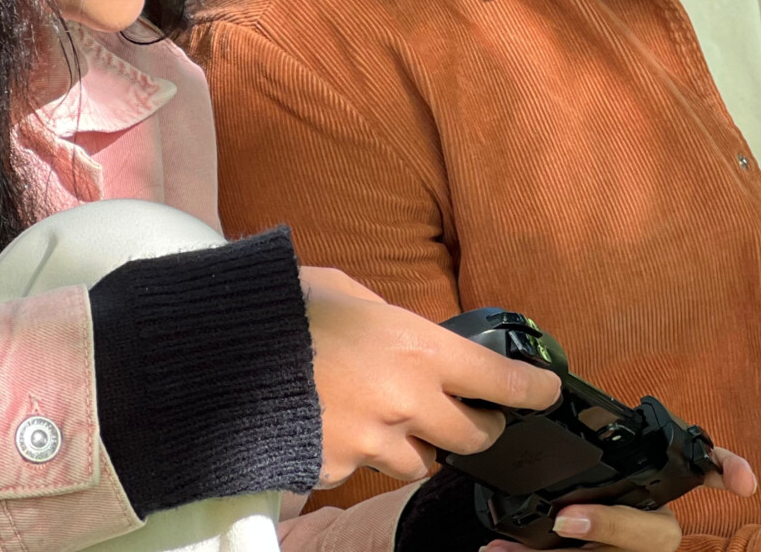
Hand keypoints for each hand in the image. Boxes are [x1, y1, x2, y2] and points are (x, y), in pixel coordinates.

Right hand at [304, 275, 562, 486]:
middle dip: (477, 426)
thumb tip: (404, 331)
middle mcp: (406, 402)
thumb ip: (389, 317)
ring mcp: (371, 443)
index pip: (502, 380)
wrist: (214, 358)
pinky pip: (362, 469)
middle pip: (474, 436)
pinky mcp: (335, 469)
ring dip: (412, 444)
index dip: (533, 389)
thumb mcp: (349, 291)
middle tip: (471, 414)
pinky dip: (357, 453)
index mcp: (418, 349)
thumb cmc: (281, 311)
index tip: (546, 390)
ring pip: (418, 461)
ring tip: (379, 415)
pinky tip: (331, 423)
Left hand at [481, 448, 756, 551]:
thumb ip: (576, 433)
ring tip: (508, 549)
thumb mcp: (575, 452)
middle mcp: (647, 525)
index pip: (699, 474)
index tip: (743, 482)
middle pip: (658, 534)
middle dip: (615, 526)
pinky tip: (493, 551)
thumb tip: (540, 386)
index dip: (723, 472)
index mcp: (653, 489)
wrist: (546, 525)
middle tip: (569, 519)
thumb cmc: (565, 482)